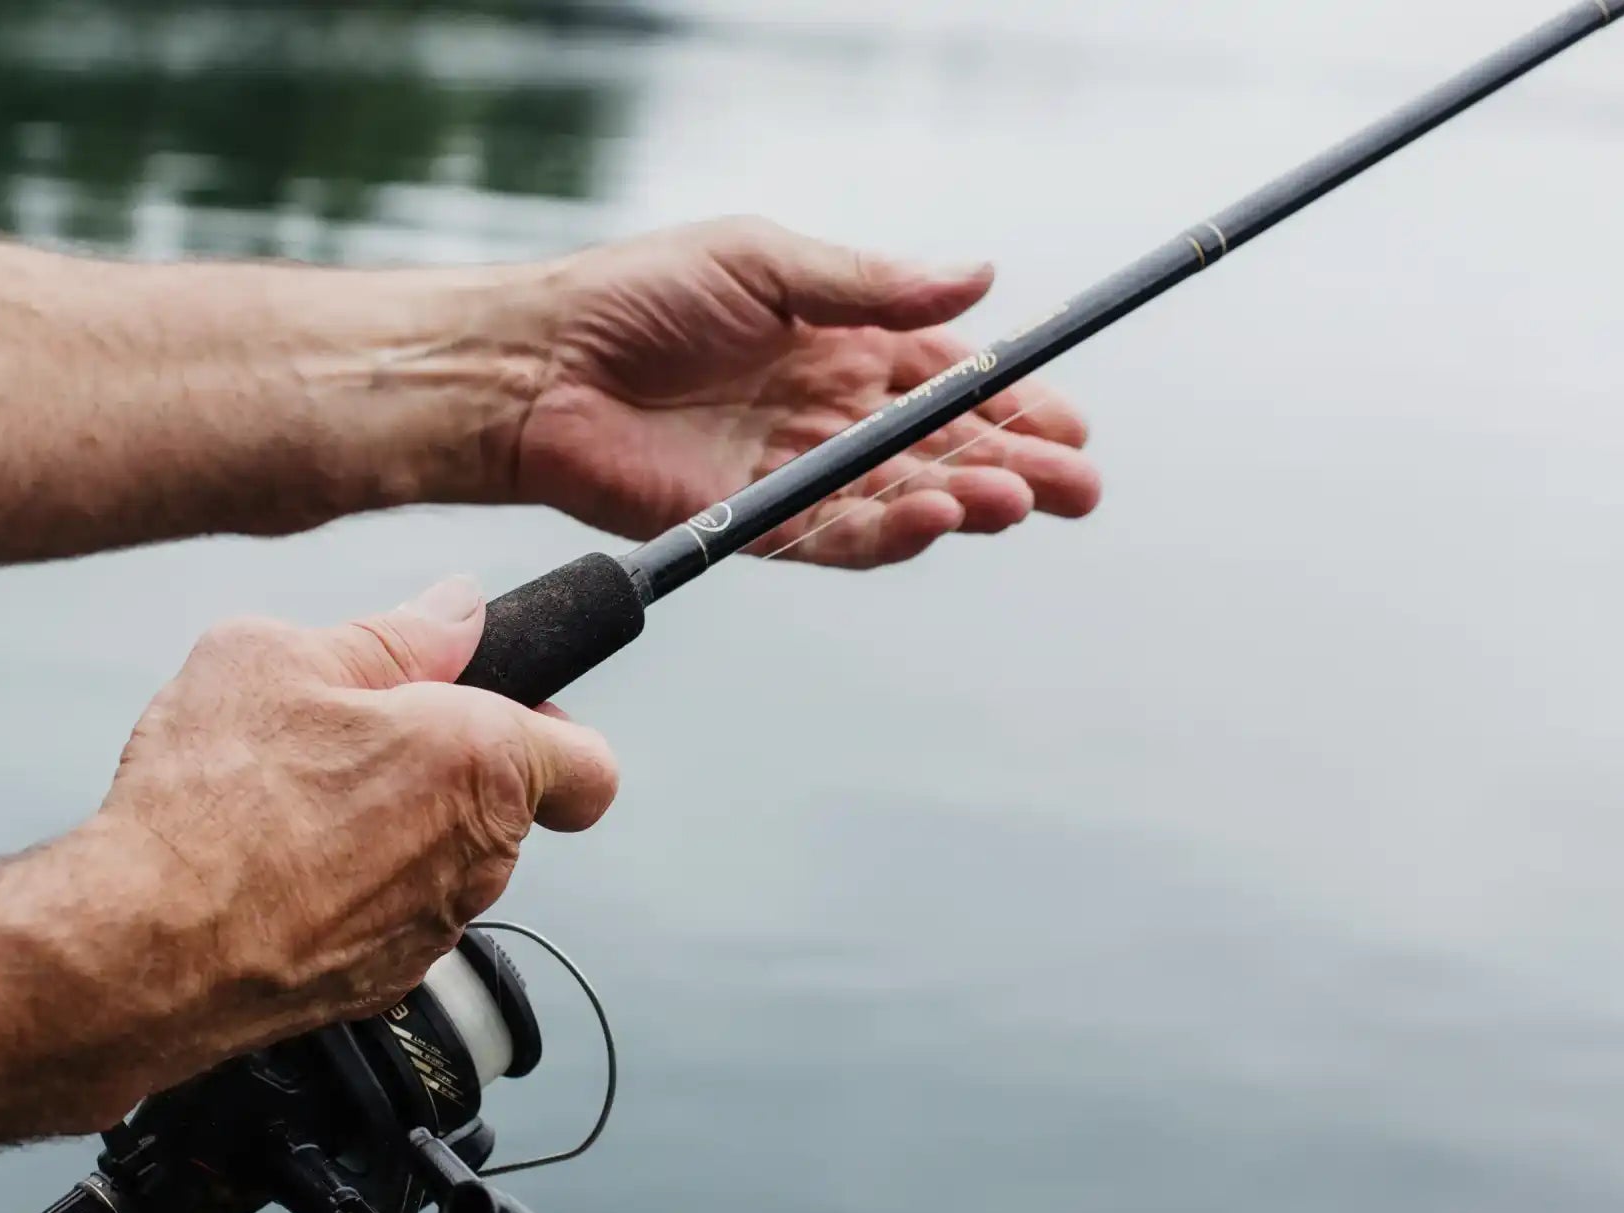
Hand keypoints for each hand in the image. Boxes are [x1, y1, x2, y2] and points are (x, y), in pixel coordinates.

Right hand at [61, 576, 617, 1120]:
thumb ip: (395, 633)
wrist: (139, 946)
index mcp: (483, 762)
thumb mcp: (283, 655)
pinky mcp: (380, 983)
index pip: (590, 764)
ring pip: (442, 862)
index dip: (552, 726)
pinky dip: (350, 889)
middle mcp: (478, 857)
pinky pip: (388, 916)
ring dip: (395, 827)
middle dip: (449, 766)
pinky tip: (274, 864)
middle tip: (360, 732)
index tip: (499, 706)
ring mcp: (432, 929)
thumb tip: (456, 610)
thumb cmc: (211, 800)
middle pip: (507, 806)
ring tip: (294, 799)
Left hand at [507, 216, 1097, 567]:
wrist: (541, 367)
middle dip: (1019, 466)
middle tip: (1082, 486)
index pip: (950, 378)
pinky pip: (841, 538)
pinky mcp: (760, 526)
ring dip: (969, 502)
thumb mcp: (766, 263)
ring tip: (1023, 501)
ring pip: (907, 499)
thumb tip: (981, 275)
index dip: (1013, 400)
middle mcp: (830, 414)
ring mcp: (798, 475)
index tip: (1071, 418)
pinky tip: (940, 517)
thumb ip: (870, 285)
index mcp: (840, 345)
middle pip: (945, 450)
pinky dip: (894, 533)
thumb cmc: (640, 297)